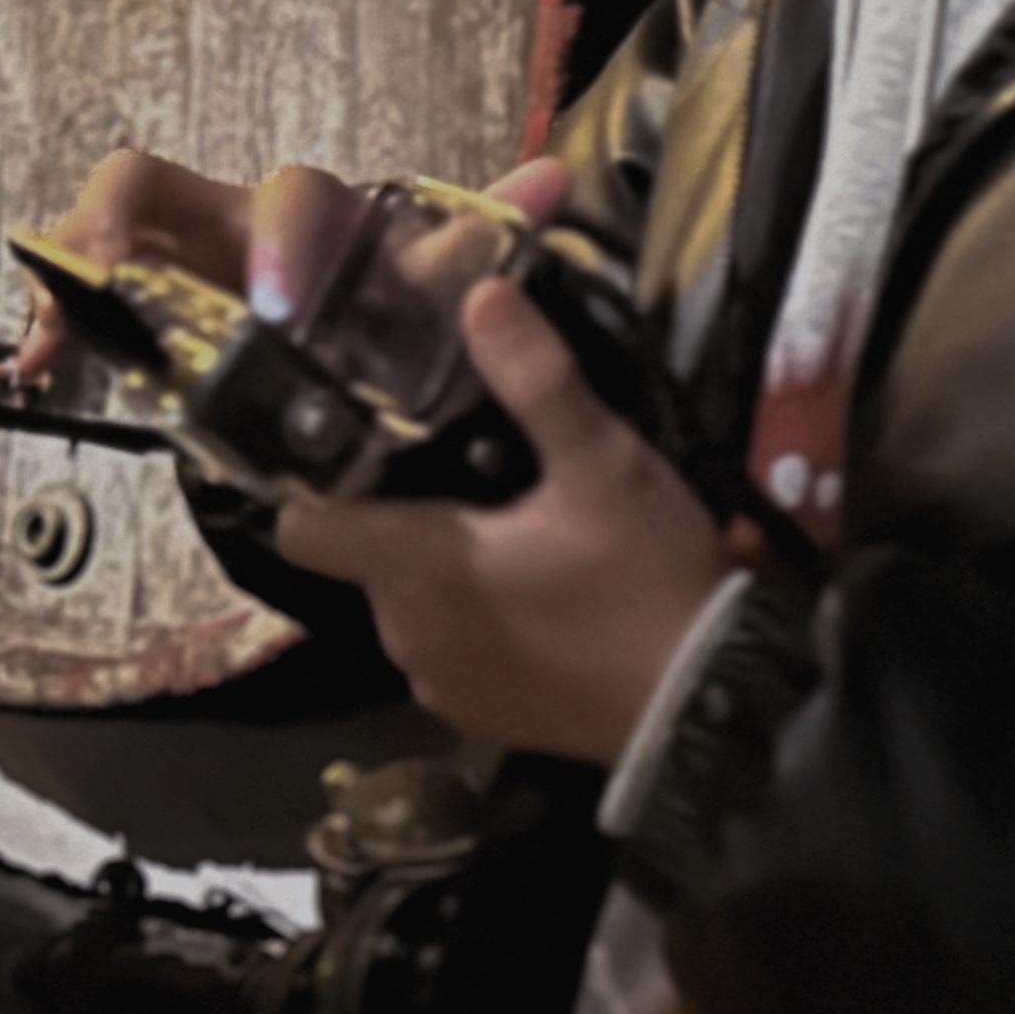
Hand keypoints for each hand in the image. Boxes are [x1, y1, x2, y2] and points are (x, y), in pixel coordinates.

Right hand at [9, 150, 573, 378]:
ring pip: (101, 230)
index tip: (277, 308)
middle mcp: (224, 229)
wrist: (348, 389)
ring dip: (69, 263)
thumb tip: (553, 177)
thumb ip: (483, 238)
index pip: (287, 194)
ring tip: (54, 322)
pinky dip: (53, 322)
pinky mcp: (132, 321)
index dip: (280, 240)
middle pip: (151, 180)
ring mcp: (166, 269)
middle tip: (113, 279)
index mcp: (307, 223)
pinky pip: (78, 302)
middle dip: (124, 219)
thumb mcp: (435, 294)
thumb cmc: (389, 327)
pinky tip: (41, 364)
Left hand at [274, 247, 731, 766]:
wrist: (710, 710)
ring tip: (513, 523)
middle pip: (367, 555)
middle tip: (472, 462)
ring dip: (445, 567)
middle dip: (406, 512)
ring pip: (412, 603)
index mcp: (415, 570)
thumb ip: (534, 377)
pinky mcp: (483, 721)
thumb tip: (481, 292)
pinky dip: (477, 619)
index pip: (304, 528)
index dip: (314, 481)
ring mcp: (443, 688)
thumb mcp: (601, 461)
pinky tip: (538, 591)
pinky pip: (452, 649)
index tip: (358, 439)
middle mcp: (407, 636)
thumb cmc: (644, 579)